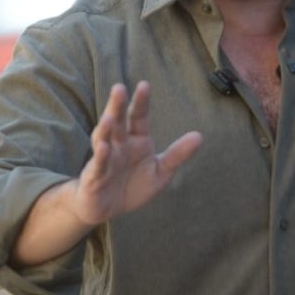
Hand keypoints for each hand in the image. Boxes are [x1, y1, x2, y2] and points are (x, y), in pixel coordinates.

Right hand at [70, 81, 202, 226]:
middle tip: (119, 88)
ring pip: (103, 138)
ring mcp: (104, 158)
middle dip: (117, 105)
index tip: (144, 85)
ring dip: (105, 128)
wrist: (108, 209)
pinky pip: (98, 165)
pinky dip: (100, 156)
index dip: (141, 102)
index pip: (138, 117)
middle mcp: (118, 144)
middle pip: (117, 121)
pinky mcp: (94, 176)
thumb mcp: (160, 171)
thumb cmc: (133, 186)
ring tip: (108, 118)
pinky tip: (103, 147)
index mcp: (136, 139)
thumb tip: (200, 136)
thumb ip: (177, 154)